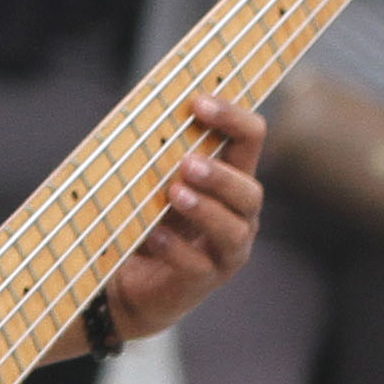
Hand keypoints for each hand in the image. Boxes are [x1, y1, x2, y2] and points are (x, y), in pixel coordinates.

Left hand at [93, 93, 269, 342]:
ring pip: (233, 230)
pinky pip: (198, 265)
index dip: (232, 118)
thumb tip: (144, 111)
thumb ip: (160, 153)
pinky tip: (154, 234)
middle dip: (221, 175)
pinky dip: (175, 248)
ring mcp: (226, 251)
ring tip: (175, 194)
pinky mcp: (205, 281)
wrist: (132, 280)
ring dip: (205, 209)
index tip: (199, 102)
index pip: (250, 140)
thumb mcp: (155, 182)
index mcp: (232, 179)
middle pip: (251, 192)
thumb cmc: (149, 219)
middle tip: (187, 162)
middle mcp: (239, 215)